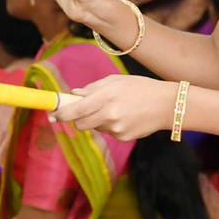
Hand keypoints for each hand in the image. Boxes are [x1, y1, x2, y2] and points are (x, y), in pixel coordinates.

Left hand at [50, 75, 177, 140]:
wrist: (167, 105)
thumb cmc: (140, 87)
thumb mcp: (115, 80)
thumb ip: (92, 88)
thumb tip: (73, 94)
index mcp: (106, 97)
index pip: (76, 110)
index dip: (61, 114)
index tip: (52, 115)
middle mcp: (109, 115)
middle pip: (80, 124)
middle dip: (76, 119)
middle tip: (81, 111)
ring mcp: (116, 128)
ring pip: (95, 127)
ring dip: (96, 120)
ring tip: (115, 109)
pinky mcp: (123, 137)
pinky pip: (108, 132)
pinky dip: (110, 125)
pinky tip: (125, 116)